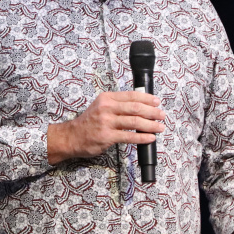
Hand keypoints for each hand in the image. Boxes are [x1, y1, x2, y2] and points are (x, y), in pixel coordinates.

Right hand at [46, 91, 164, 163]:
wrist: (72, 136)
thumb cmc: (89, 122)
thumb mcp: (101, 106)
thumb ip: (117, 104)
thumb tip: (140, 105)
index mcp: (107, 98)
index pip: (131, 95)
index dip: (147, 98)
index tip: (157, 102)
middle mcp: (107, 108)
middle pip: (136, 108)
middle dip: (152, 112)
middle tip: (162, 115)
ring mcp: (107, 122)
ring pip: (135, 122)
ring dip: (151, 125)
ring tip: (160, 127)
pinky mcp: (107, 136)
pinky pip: (129, 137)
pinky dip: (142, 137)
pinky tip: (150, 138)